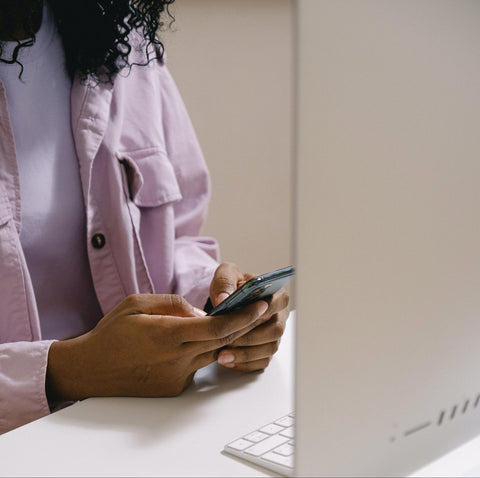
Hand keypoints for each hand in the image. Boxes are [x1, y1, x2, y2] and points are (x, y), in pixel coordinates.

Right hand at [46, 293, 268, 401]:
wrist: (90, 369)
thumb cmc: (111, 333)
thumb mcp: (138, 304)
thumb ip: (174, 304)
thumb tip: (201, 312)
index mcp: (168, 334)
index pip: (218, 327)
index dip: (243, 317)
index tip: (259, 306)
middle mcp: (176, 359)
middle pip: (222, 342)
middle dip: (243, 326)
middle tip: (256, 311)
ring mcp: (176, 377)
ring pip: (212, 354)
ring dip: (224, 339)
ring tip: (230, 322)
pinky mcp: (173, 388)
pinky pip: (197, 366)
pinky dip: (202, 352)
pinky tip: (194, 342)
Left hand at [210, 263, 289, 371]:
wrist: (227, 301)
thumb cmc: (231, 286)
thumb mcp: (226, 275)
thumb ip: (225, 282)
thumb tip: (224, 298)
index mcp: (276, 294)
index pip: (278, 303)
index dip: (263, 312)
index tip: (245, 318)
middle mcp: (279, 315)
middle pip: (275, 330)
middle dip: (250, 337)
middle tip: (228, 340)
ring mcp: (274, 335)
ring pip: (268, 349)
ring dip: (245, 354)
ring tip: (223, 355)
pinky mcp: (266, 350)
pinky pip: (261, 362)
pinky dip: (244, 364)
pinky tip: (227, 361)